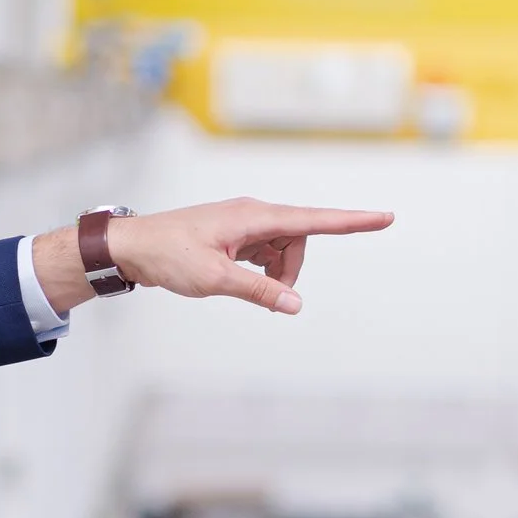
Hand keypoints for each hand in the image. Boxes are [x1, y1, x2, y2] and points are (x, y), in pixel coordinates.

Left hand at [33, 199, 393, 314]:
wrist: (133, 246)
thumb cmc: (169, 256)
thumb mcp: (215, 279)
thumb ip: (260, 291)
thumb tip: (296, 304)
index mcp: (254, 216)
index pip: (314, 220)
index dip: (352, 221)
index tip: (384, 218)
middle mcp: (254, 213)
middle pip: (299, 242)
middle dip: (292, 272)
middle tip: (268, 297)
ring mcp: (245, 223)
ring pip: (283, 249)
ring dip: (275, 273)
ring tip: (241, 285)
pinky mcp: (236, 233)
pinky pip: (265, 251)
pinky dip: (261, 270)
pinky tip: (237, 278)